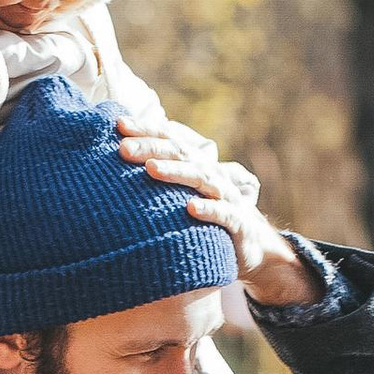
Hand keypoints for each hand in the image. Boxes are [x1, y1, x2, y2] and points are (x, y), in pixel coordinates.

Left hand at [119, 117, 314, 306]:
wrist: (253, 249)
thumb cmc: (211, 220)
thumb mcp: (187, 196)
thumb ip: (166, 178)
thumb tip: (128, 164)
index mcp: (197, 166)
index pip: (171, 141)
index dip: (147, 131)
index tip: (119, 124)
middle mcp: (212, 176)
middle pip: (181, 155)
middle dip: (152, 148)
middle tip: (123, 147)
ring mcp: (226, 197)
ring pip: (200, 179)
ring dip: (175, 172)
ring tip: (151, 169)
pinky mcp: (237, 223)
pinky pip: (223, 214)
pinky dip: (208, 209)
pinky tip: (190, 208)